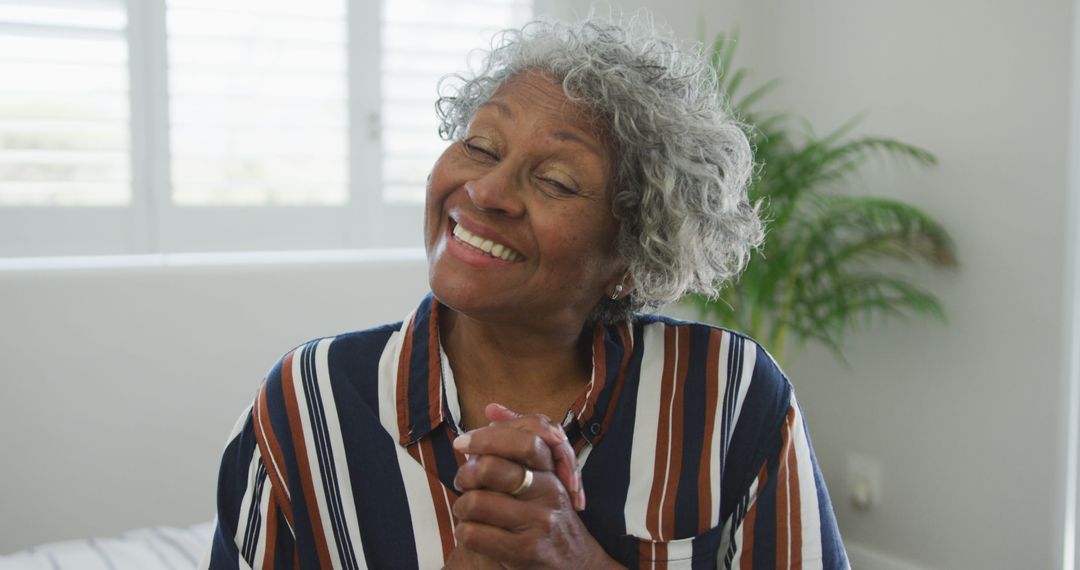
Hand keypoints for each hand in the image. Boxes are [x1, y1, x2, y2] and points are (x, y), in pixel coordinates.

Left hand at [451, 421, 619, 568]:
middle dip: (465, 474)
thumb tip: (491, 408)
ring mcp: (540, 523)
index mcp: (552, 471)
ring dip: (461, 507)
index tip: (462, 443)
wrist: (577, 565)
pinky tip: (471, 533)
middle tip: (461, 482)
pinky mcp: (526, 552)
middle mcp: (550, 493)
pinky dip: (464, 533)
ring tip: (465, 511)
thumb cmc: (547, 516)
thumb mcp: (541, 477)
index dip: (487, 438)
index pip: (523, 441)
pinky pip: (475, 534)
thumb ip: (517, 441)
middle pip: (493, 469)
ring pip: (477, 502)